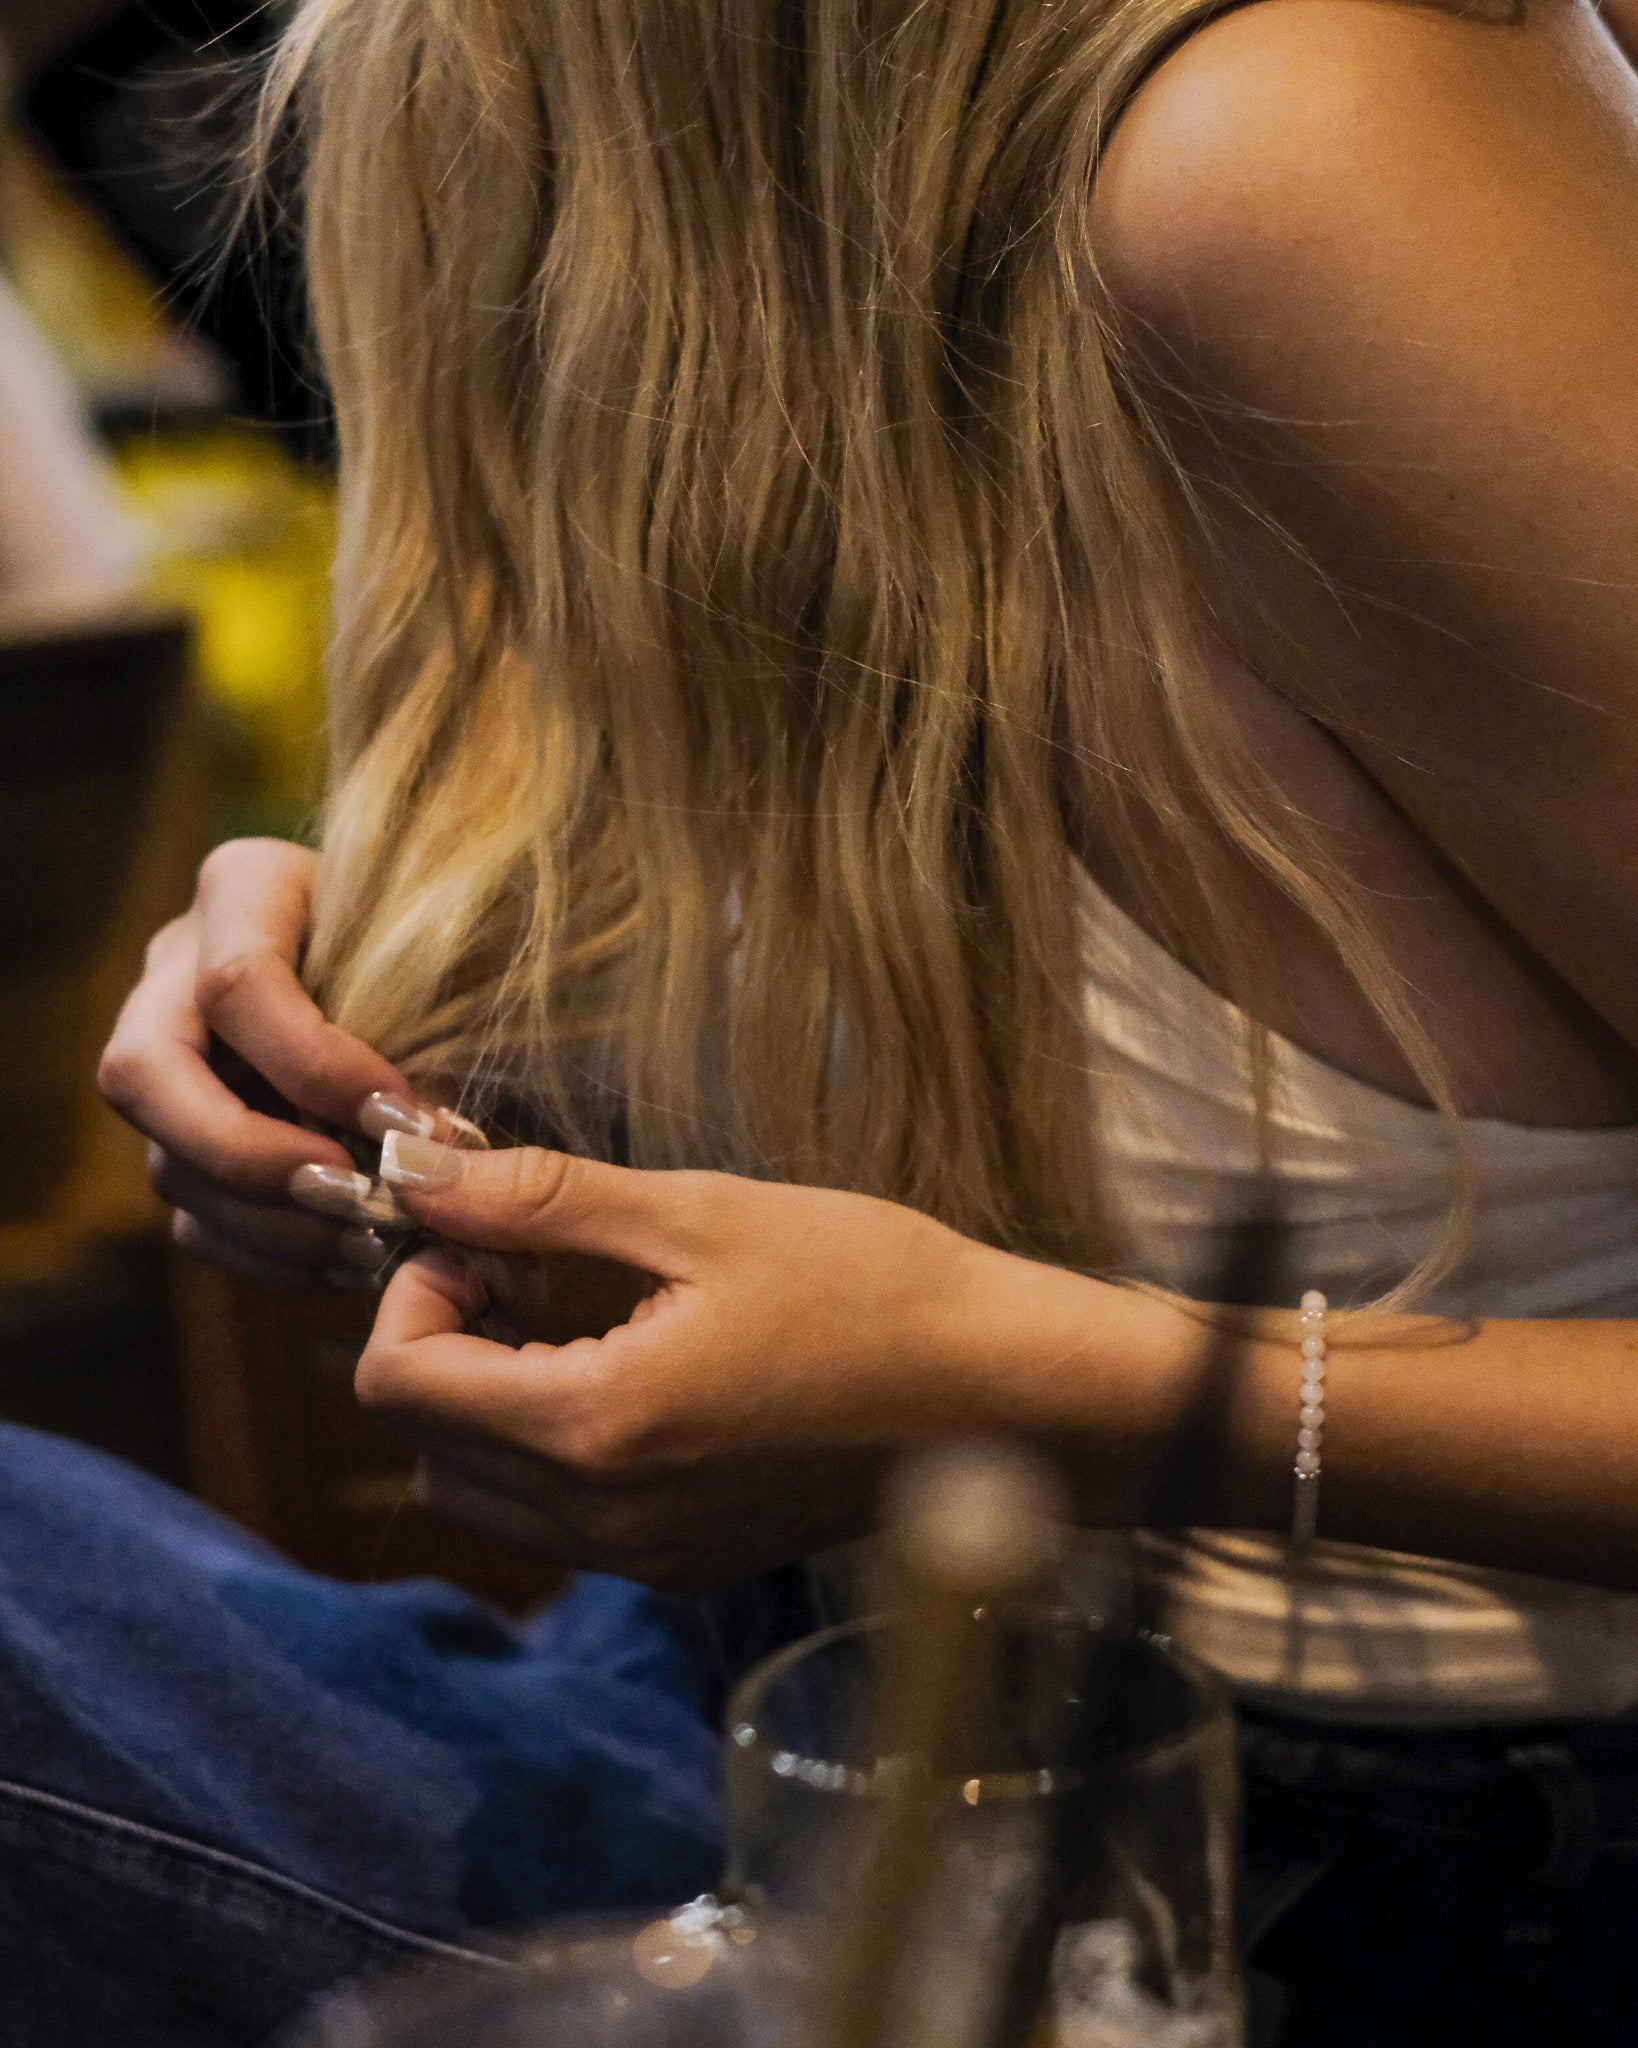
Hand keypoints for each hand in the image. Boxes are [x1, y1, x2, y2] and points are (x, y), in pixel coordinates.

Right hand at [98, 838, 421, 1289]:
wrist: (453, 965)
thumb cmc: (467, 943)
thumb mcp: (461, 951)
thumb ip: (444, 1025)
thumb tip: (432, 1145)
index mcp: (247, 888)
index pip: (236, 982)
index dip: (311, 1065)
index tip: (401, 1121)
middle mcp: (178, 968)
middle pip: (143, 1072)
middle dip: (243, 1150)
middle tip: (347, 1193)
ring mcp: (169, 1060)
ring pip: (164, 1160)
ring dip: (269, 1221)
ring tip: (371, 1243)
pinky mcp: (184, 1139)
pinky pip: (193, 1220)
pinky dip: (271, 1256)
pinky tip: (351, 1261)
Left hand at [357, 1141, 1012, 1587]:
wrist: (1011, 1395)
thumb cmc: (876, 1287)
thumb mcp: (705, 1213)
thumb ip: (543, 1197)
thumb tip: (414, 1169)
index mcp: (595, 1426)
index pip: (396, 1385)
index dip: (414, 1293)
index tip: (488, 1236)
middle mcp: (603, 1520)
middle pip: (422, 1449)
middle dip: (442, 1345)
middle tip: (527, 1267)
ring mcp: (647, 1558)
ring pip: (478, 1497)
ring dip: (486, 1404)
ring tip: (577, 1316)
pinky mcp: (688, 1567)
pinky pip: (557, 1524)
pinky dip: (548, 1450)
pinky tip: (633, 1369)